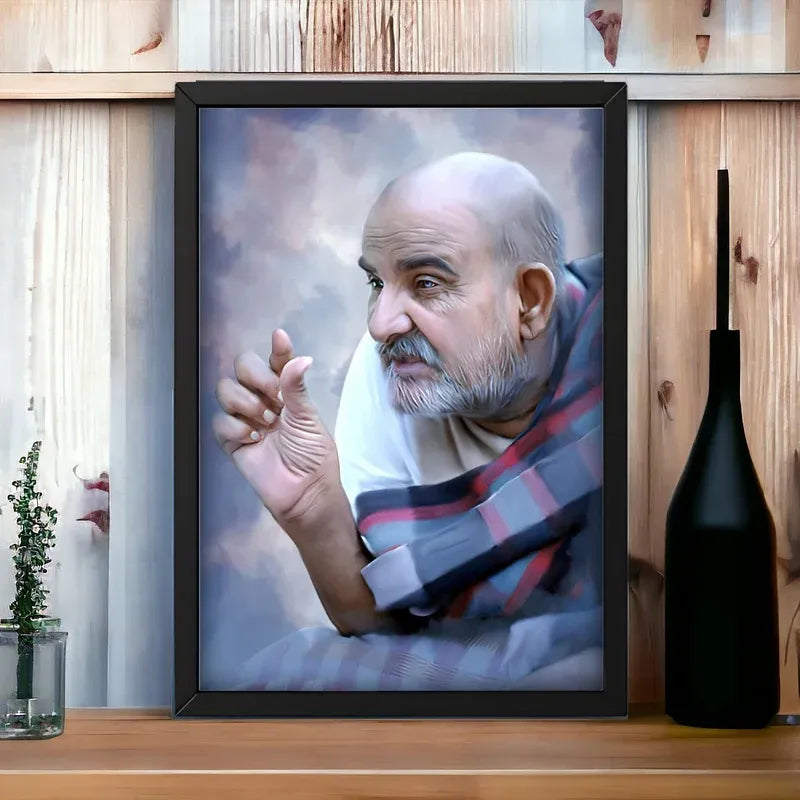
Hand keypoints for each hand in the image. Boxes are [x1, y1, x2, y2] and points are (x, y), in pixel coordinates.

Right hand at [213, 329, 339, 525]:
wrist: (305, 492)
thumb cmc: (313, 456)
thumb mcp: (308, 418)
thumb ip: (296, 388)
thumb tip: (299, 357)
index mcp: (286, 392)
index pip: (277, 362)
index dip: (277, 349)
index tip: (280, 338)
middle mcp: (263, 399)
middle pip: (242, 367)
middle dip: (255, 376)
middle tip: (273, 396)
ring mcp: (246, 418)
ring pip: (226, 390)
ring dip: (246, 402)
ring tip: (267, 423)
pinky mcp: (232, 440)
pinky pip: (220, 421)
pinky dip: (236, 427)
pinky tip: (254, 440)